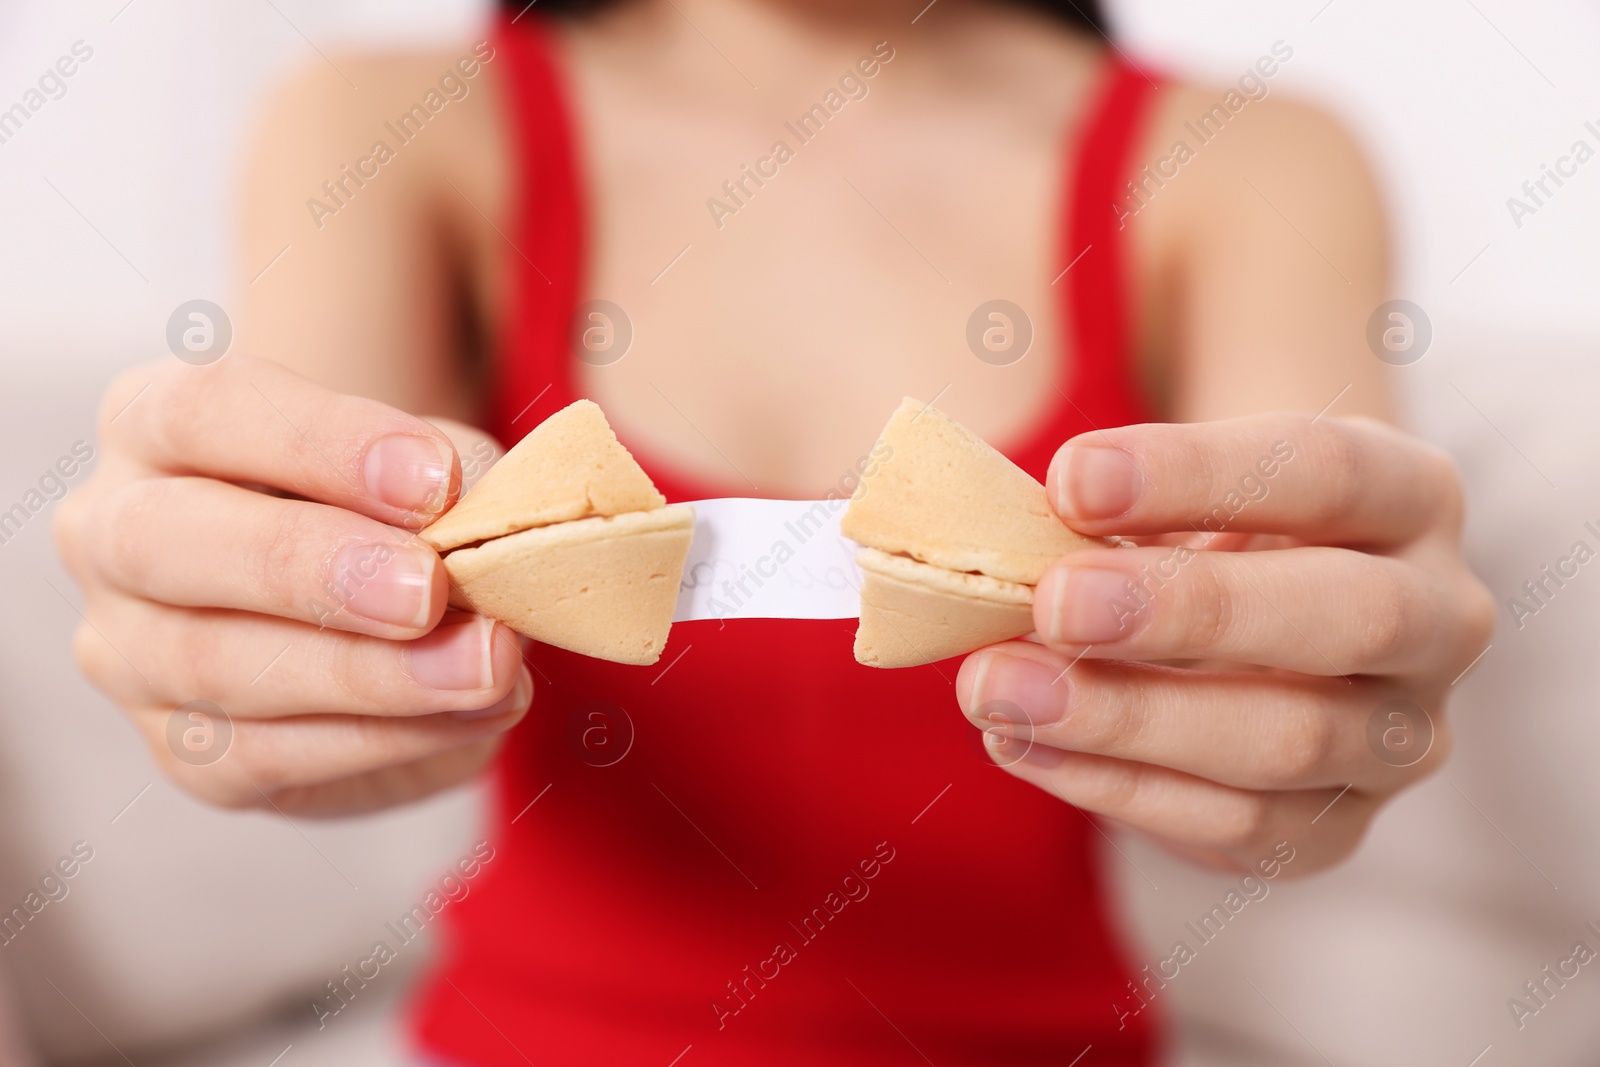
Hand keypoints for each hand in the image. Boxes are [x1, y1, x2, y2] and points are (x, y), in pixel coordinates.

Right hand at [55, 356, 531, 816]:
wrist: (379, 603)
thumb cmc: (389, 503)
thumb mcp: (423, 467)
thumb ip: (448, 486)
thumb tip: (493, 534)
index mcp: (156, 421)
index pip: (209, 409)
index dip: (325, 443)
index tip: (436, 477)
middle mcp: (113, 531)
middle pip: (170, 540)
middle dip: (314, 569)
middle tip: (430, 590)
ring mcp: (130, 650)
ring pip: (216, 666)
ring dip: (368, 675)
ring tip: (485, 667)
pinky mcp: (183, 751)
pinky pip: (265, 755)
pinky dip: (383, 738)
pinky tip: (471, 715)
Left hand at [955, 414, 1493, 874]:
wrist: (1260, 630)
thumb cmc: (1209, 534)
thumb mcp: (1182, 496)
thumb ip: (1114, 508)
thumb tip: (1001, 541)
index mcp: (1409, 496)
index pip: (1325, 471)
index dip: (1196, 474)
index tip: (1069, 477)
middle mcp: (1438, 617)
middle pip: (1342, 613)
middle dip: (1187, 610)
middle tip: (1054, 602)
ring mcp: (1402, 737)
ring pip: (1288, 740)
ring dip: (1127, 718)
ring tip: (999, 690)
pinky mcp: (1339, 827)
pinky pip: (1235, 824)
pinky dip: (1115, 786)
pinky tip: (1021, 743)